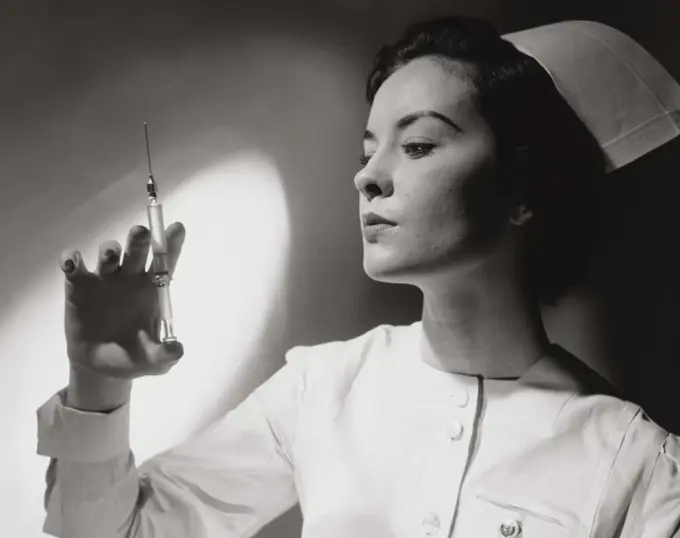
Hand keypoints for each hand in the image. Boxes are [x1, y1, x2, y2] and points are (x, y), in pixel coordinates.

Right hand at [60, 222, 185, 380]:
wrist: (100, 368)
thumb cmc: (134, 357)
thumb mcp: (154, 362)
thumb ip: (166, 355)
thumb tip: (178, 349)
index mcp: (154, 289)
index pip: (166, 261)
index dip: (172, 243)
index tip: (178, 227)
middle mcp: (131, 277)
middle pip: (137, 250)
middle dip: (139, 239)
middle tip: (140, 232)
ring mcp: (105, 279)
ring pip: (109, 253)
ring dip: (109, 250)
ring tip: (109, 256)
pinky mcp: (79, 286)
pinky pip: (74, 266)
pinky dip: (71, 259)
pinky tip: (71, 262)